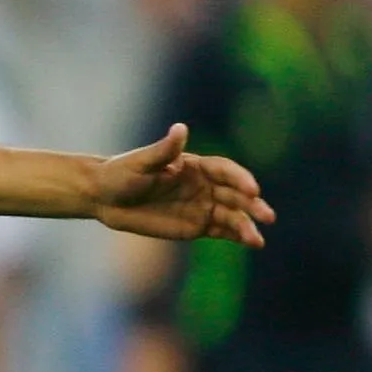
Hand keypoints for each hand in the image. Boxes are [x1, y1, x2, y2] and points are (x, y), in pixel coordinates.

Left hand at [91, 124, 272, 247]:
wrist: (104, 198)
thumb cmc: (121, 174)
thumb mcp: (141, 162)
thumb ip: (164, 150)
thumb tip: (180, 128)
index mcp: (196, 165)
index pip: (225, 171)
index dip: (240, 179)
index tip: (252, 189)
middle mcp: (205, 185)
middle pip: (235, 194)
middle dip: (252, 205)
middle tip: (267, 216)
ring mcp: (203, 206)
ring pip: (232, 215)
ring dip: (246, 226)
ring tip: (257, 241)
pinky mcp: (197, 226)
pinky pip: (222, 231)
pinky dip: (237, 236)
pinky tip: (252, 243)